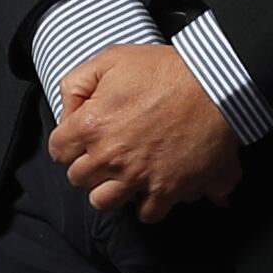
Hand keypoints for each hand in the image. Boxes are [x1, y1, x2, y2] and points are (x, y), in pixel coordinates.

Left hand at [48, 44, 240, 222]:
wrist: (215, 85)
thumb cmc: (165, 70)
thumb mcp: (111, 59)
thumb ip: (77, 83)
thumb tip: (68, 113)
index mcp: (91, 125)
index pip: (58, 151)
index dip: (69, 143)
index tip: (83, 139)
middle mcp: (109, 156)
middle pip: (79, 179)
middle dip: (90, 165)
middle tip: (107, 152)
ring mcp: (138, 177)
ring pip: (104, 202)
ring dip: (112, 189)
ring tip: (125, 174)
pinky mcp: (166, 189)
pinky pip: (146, 214)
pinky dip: (147, 204)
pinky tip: (152, 185)